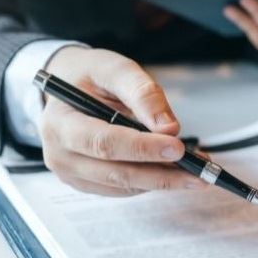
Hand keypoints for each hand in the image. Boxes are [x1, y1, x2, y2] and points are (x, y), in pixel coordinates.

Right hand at [40, 47, 206, 195]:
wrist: (67, 87)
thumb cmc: (90, 75)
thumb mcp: (114, 68)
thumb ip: (141, 93)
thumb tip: (169, 127)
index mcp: (59, 121)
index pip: (103, 143)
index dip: (141, 149)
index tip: (177, 147)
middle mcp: (59, 153)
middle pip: (115, 172)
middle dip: (160, 174)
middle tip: (198, 173)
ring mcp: (70, 172)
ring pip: (122, 186)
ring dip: (162, 181)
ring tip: (195, 171)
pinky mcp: (84, 183)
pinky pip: (122, 189)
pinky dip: (150, 182)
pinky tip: (174, 170)